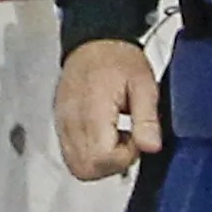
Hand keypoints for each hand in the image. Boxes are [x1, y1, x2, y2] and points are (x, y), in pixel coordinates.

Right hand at [54, 39, 162, 179]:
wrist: (94, 42)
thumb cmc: (118, 58)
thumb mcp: (144, 84)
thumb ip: (147, 119)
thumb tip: (151, 147)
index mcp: (93, 112)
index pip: (101, 158)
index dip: (125, 157)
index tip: (138, 138)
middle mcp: (72, 123)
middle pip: (85, 169)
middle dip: (113, 164)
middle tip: (129, 141)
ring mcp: (63, 126)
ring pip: (76, 167)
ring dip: (101, 163)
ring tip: (118, 137)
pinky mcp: (61, 126)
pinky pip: (70, 154)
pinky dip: (89, 155)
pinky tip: (105, 135)